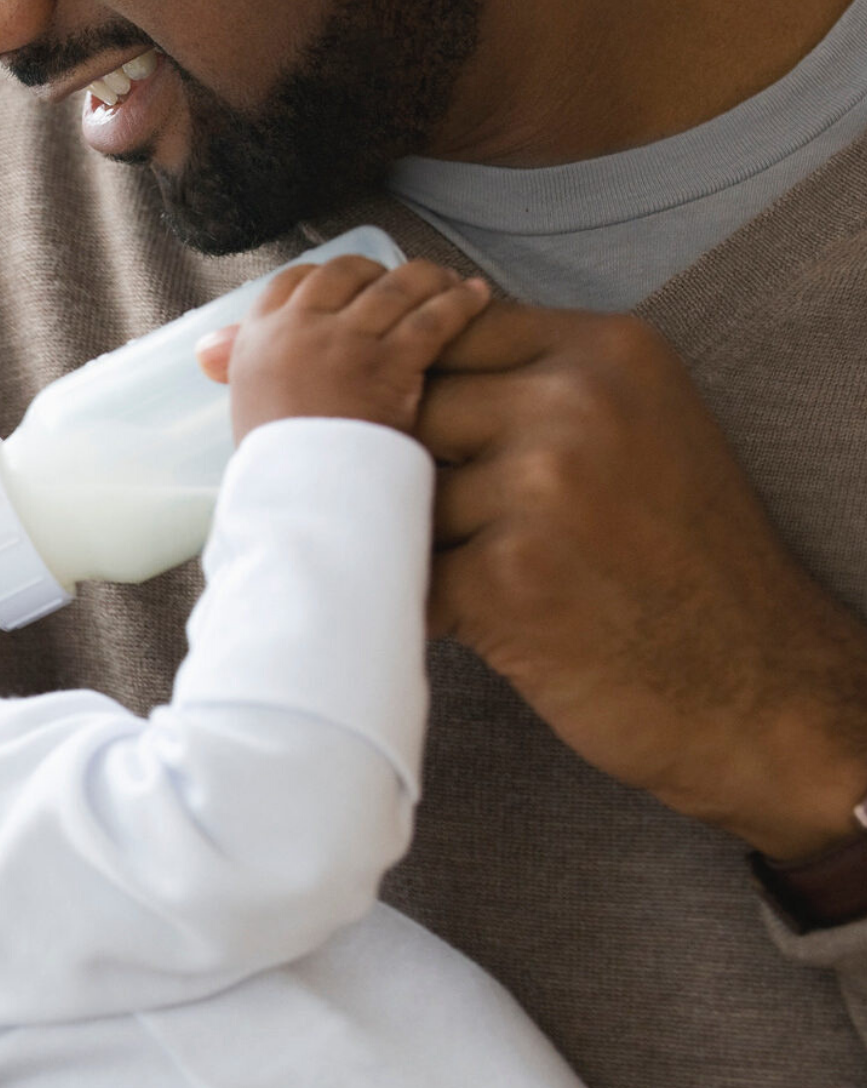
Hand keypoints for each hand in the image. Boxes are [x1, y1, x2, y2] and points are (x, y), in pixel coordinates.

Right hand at [197, 258, 490, 441]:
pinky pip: (432, 318)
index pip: (292, 281)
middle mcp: (299, 329)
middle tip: (404, 286)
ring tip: (451, 284)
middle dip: (378, 273)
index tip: (350, 287)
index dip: (327, 277)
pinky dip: (460, 303)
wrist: (300, 503)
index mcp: (258, 340)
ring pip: (394, 287)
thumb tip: (206, 348)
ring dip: (427, 279)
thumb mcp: (244, 409)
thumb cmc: (274, 470)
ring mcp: (345, 342)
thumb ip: (238, 369)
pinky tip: (477, 298)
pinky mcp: (390, 363)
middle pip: (345, 272)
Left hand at [421, 302, 866, 859]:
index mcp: (609, 351)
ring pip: (402, 491)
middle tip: (443, 520)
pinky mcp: (506, 576)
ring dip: (417, 540)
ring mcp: (541, 487)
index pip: (453, 331)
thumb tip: (410, 362)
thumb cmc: (681, 561)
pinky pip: (408, 571)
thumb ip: (538, 381)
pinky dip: (424, 603)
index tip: (430, 437)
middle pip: (414, 404)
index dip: (421, 387)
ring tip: (476, 575)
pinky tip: (475, 620)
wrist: (756, 688)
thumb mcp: (640, 426)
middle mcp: (577, 402)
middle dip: (407, 466)